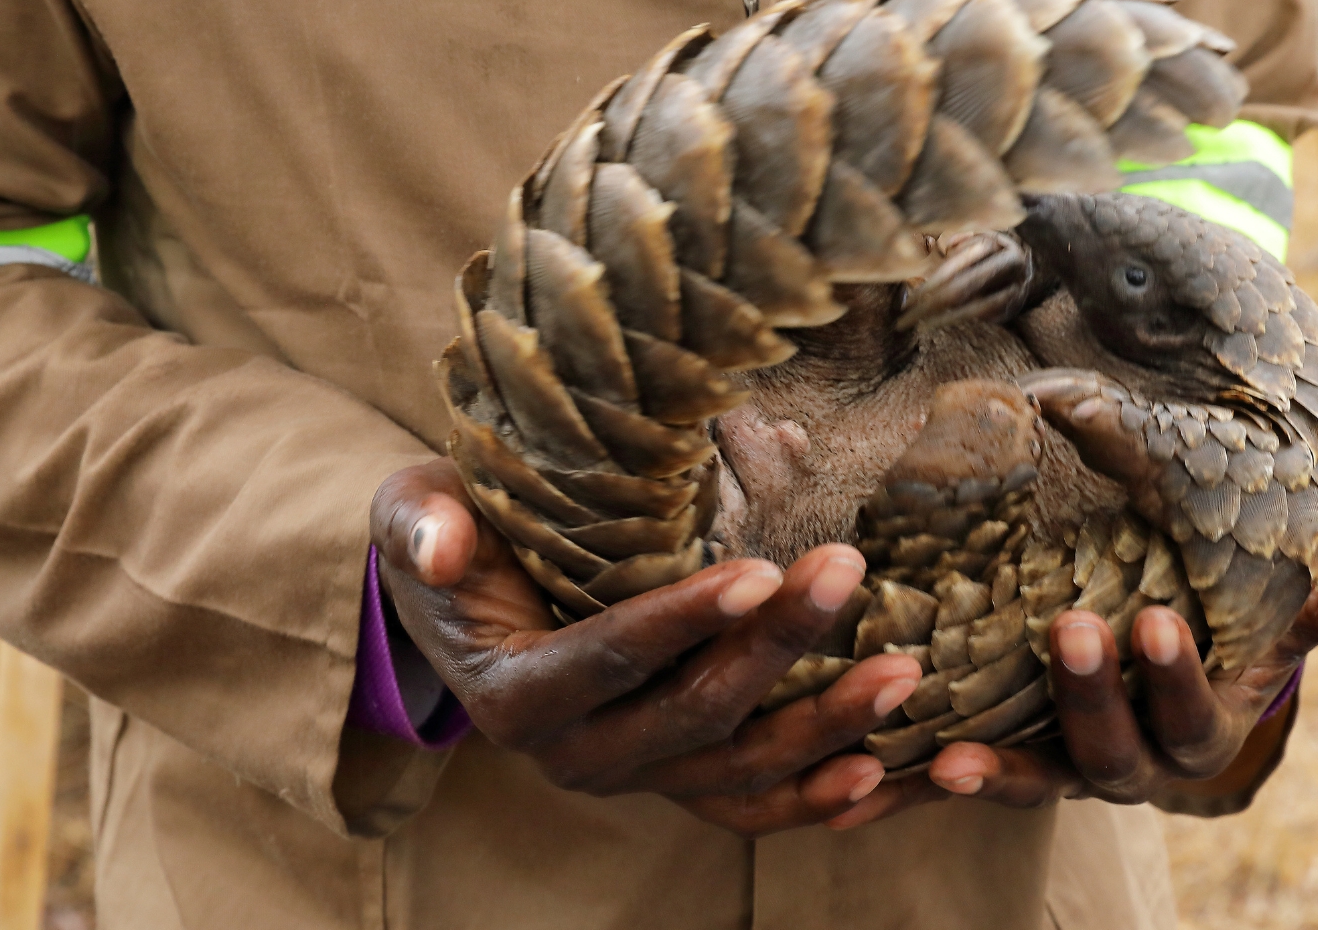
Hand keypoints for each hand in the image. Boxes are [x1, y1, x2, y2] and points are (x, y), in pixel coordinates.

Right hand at [369, 459, 924, 837]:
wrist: (470, 600)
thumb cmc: (456, 538)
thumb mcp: (412, 508)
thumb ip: (419, 521)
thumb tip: (441, 549)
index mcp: (516, 696)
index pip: (610, 658)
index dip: (683, 620)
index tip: (759, 570)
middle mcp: (577, 756)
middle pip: (694, 712)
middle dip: (779, 646)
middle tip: (848, 572)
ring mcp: (634, 778)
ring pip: (738, 770)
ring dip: (825, 726)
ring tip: (904, 671)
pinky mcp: (674, 782)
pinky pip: (748, 808)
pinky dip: (813, 798)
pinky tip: (878, 768)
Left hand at [826, 557, 1317, 826]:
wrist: (1170, 645)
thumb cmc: (1236, 619)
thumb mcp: (1289, 610)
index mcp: (1201, 731)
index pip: (1193, 718)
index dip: (1175, 679)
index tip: (1154, 619)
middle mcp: (1132, 766)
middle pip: (1109, 753)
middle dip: (1090, 698)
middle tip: (1070, 630)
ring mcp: (1062, 768)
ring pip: (1031, 779)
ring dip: (992, 771)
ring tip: (946, 754)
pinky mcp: (1004, 756)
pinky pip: (962, 780)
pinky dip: (918, 784)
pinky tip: (867, 779)